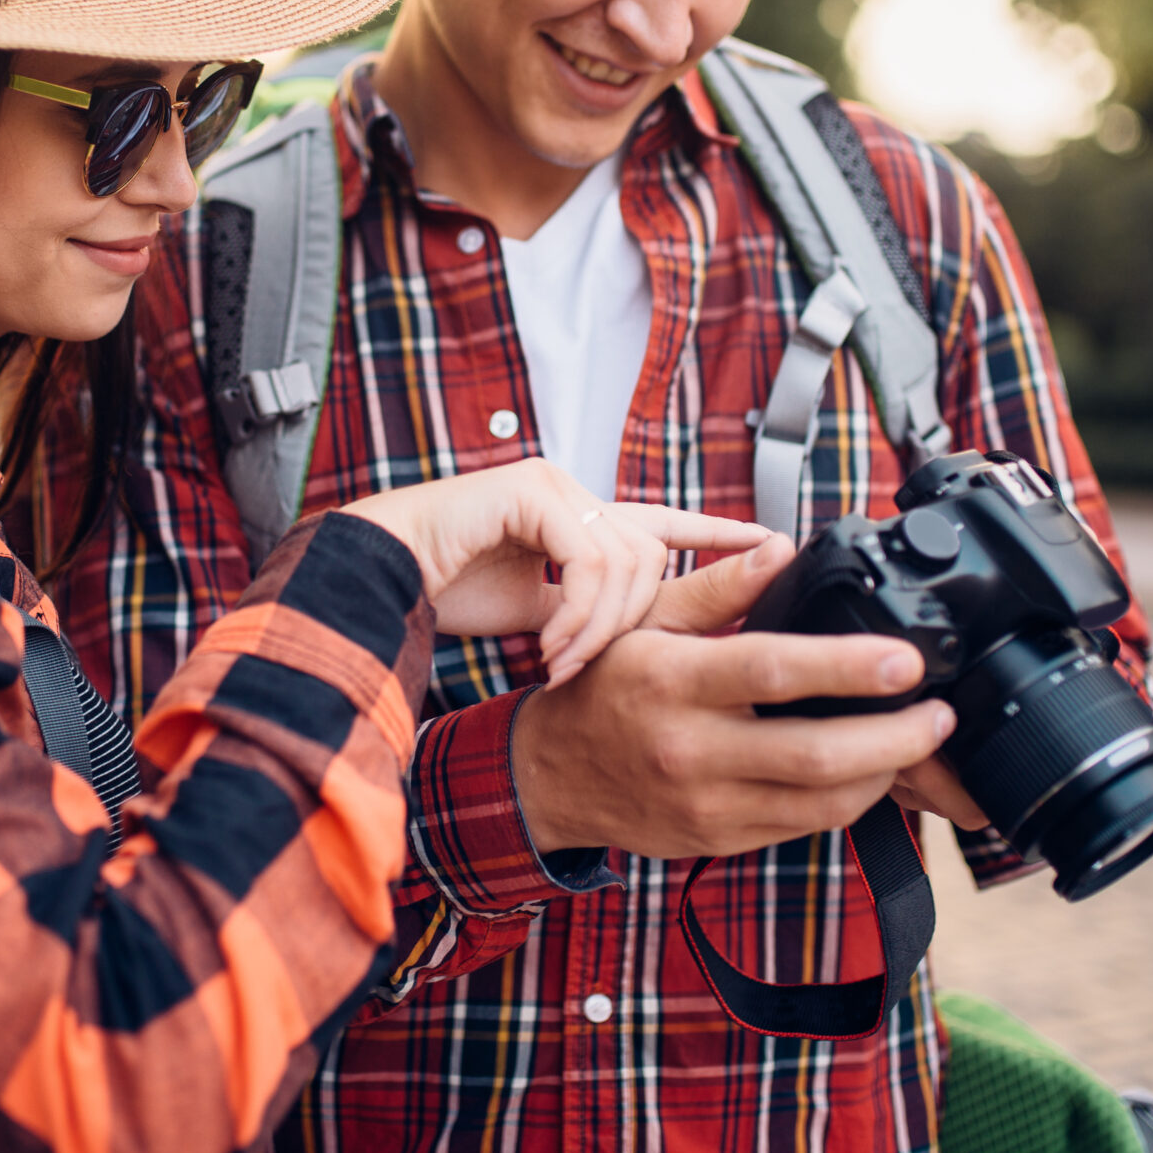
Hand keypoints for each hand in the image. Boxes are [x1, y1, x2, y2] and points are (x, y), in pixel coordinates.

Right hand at [339, 459, 768, 686]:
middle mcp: (573, 493)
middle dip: (629, 622)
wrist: (382, 574)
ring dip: (598, 628)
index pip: (664, 521)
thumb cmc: (445, 587)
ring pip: (627, 560)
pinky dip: (575, 614)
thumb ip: (590, 613)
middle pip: (651, 555)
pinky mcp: (533, 491)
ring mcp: (555, 485)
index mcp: (578, 518)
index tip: (770, 544)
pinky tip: (548, 647)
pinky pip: (586, 558)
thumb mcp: (538, 613)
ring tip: (559, 662)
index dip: (718, 532)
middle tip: (580, 667)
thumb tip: (642, 641)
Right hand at [512, 534, 980, 857]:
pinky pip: (801, 827)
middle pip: (815, 756)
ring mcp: (706, 805)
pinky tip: (867, 769)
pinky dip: (846, 799)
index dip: (848, 668)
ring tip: (916, 739)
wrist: (548, 776)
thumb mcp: (643, 623)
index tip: (905, 660)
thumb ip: (716, 590)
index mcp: (672, 682)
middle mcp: (690, 750)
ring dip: (883, 773)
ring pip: (821, 804)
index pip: (773, 673)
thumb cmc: (601, 687)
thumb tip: (780, 549)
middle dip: (895, 737)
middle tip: (939, 714)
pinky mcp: (719, 840)